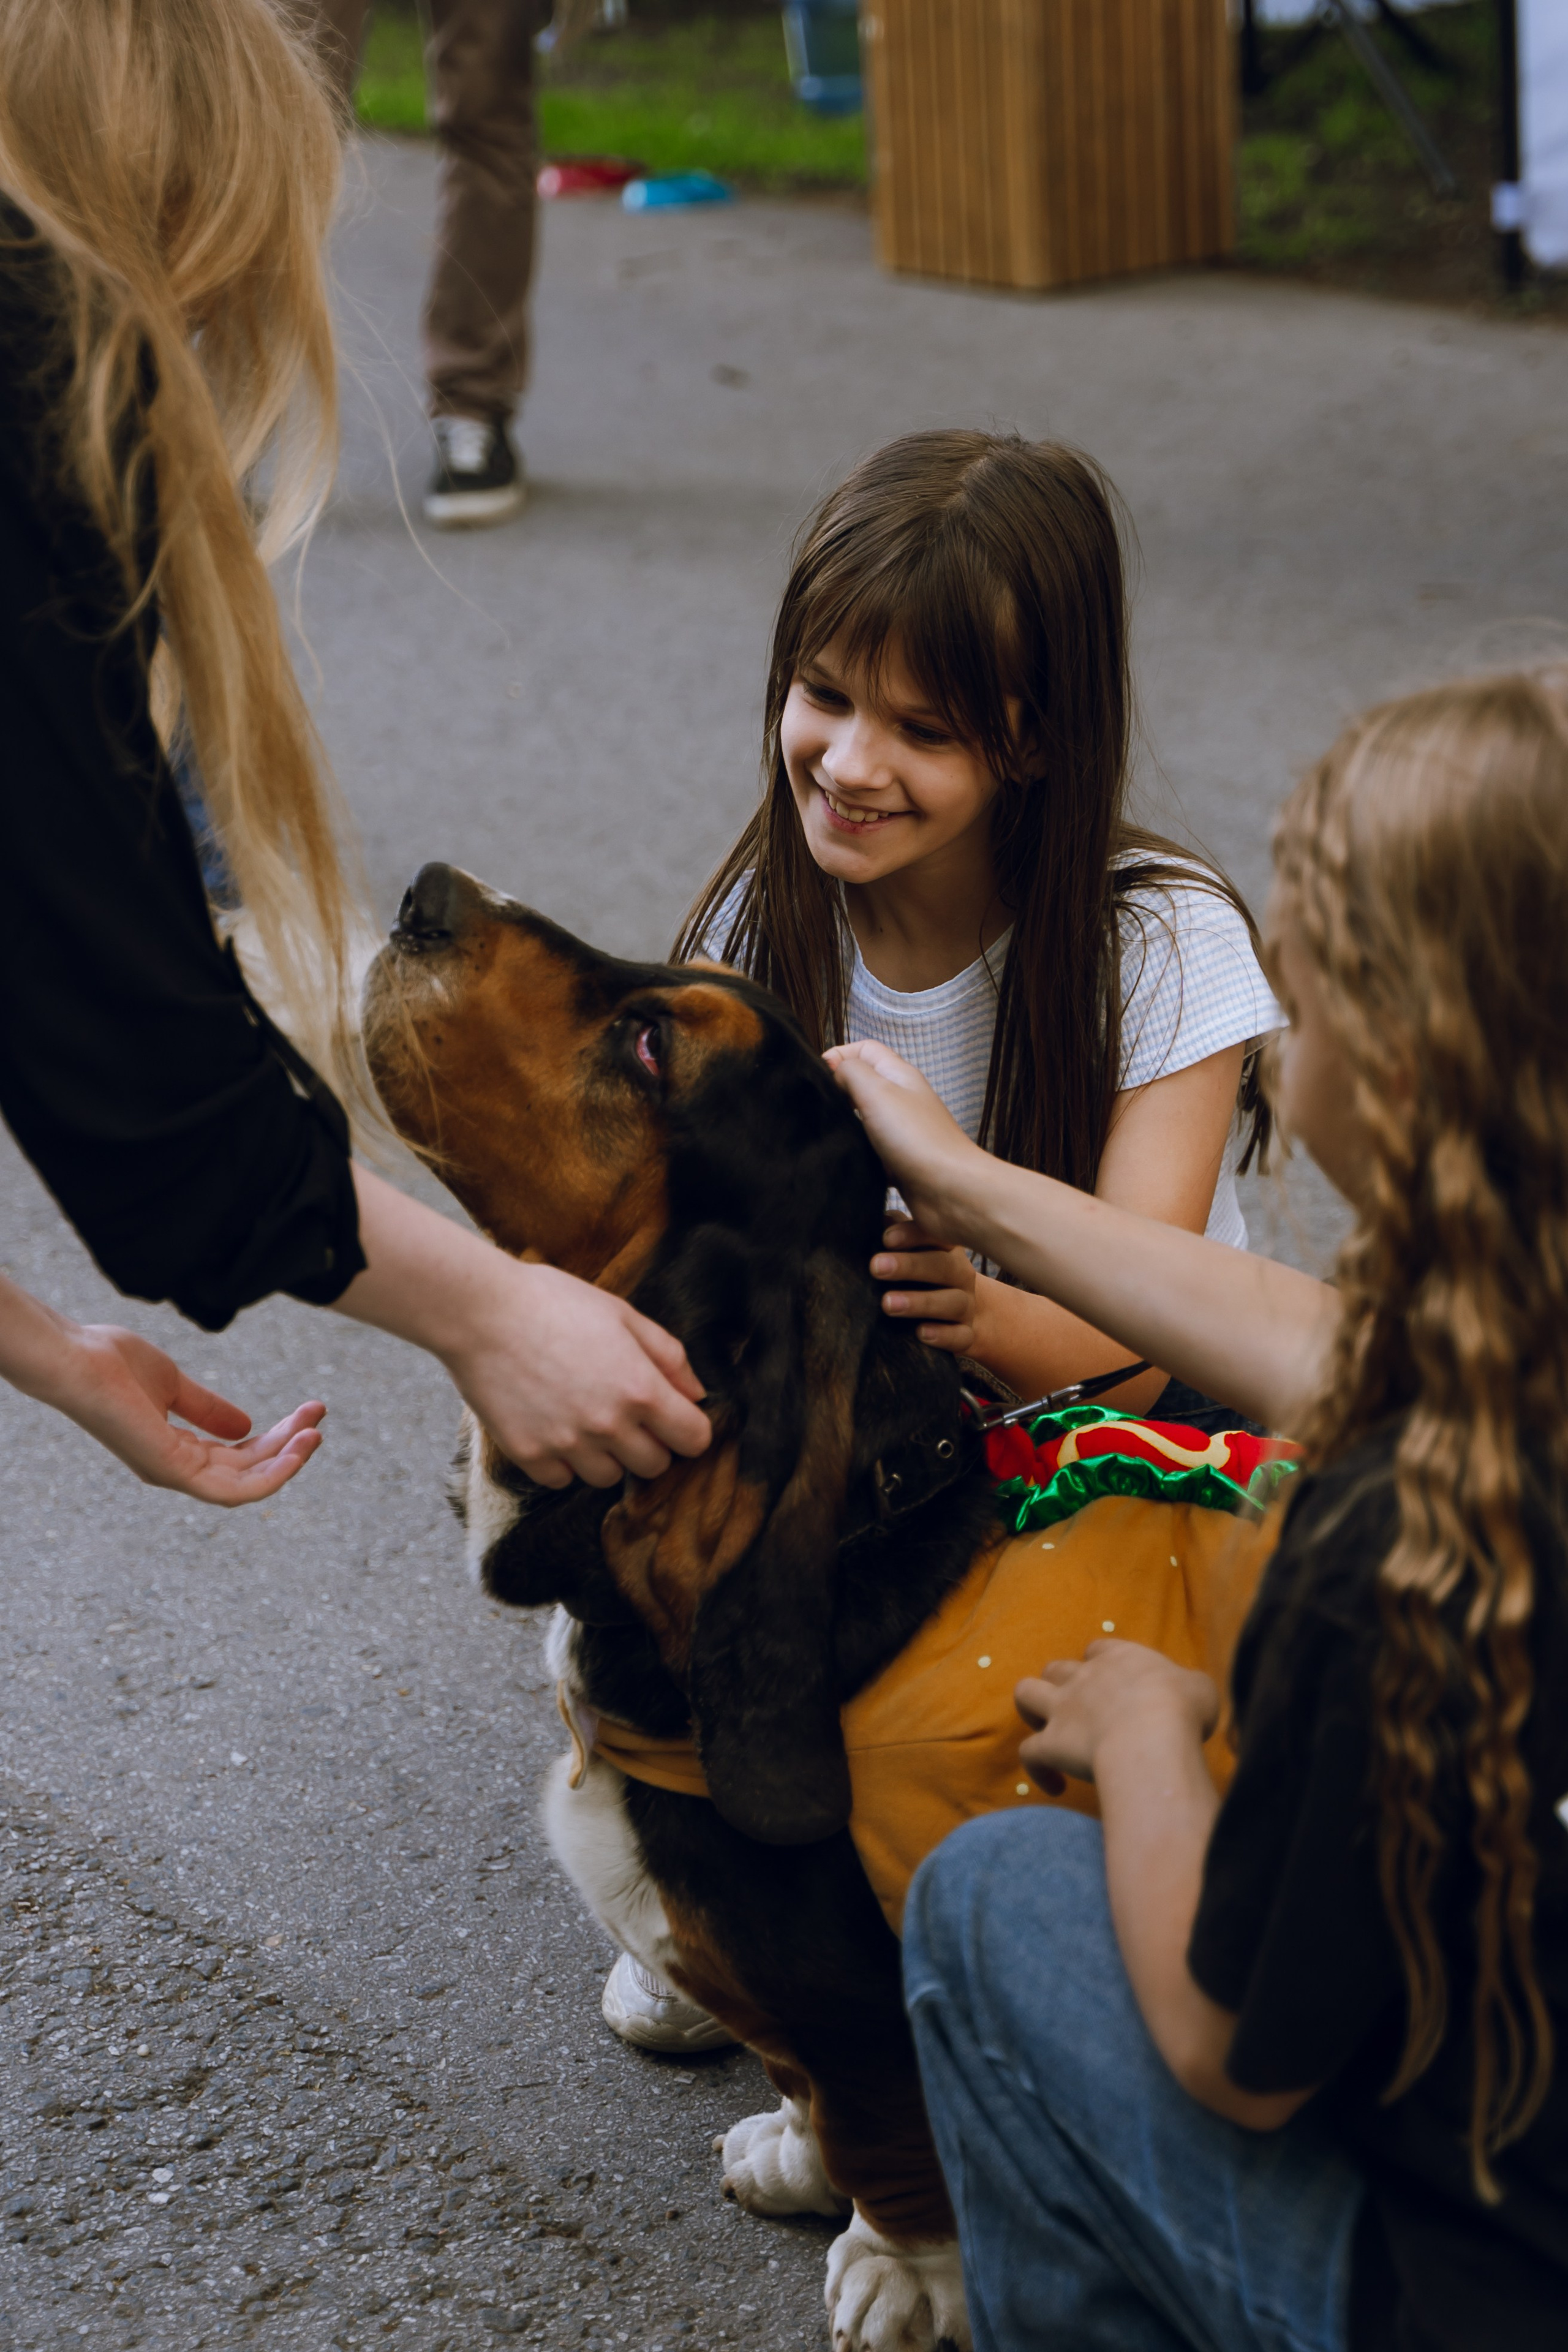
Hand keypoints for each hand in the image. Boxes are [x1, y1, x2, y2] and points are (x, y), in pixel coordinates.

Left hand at [39, 1323, 324, 1505]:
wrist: (77, 1359)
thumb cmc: (112, 1365)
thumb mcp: (174, 1385)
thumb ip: (208, 1408)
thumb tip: (247, 1425)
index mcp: (174, 1451)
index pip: (236, 1457)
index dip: (274, 1438)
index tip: (306, 1413)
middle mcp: (175, 1469)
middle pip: (247, 1469)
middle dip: (288, 1445)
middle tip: (318, 1414)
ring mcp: (172, 1473)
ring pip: (245, 1485)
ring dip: (287, 1463)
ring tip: (317, 1434)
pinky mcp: (171, 1470)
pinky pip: (232, 1490)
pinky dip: (270, 1474)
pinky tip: (296, 1447)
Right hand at [438, 1257, 710, 1490]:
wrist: (480, 1311)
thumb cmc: (554, 1302)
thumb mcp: (622, 1315)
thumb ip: (668, 1356)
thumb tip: (696, 1394)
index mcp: (640, 1388)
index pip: (694, 1439)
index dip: (689, 1428)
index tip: (674, 1416)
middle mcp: (609, 1425)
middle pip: (655, 1465)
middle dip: (649, 1442)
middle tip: (626, 1414)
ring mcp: (567, 1444)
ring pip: (609, 1477)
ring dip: (606, 1455)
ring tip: (586, 1418)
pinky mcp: (529, 1455)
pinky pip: (562, 1480)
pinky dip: (563, 1462)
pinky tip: (553, 1426)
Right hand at [825, 1040, 988, 1240]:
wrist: (951, 1191)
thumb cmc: (917, 1139)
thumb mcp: (877, 1091)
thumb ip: (851, 1073)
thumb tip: (834, 1068)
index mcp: (900, 1076)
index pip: (865, 1050)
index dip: (838, 1055)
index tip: (817, 1078)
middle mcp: (902, 1100)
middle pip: (863, 1085)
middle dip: (837, 1093)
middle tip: (816, 1109)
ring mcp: (902, 1133)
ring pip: (864, 1121)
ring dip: (846, 1128)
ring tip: (826, 1136)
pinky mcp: (900, 1163)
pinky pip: (871, 1153)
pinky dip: (858, 1156)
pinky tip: (845, 1163)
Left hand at [870, 1220, 978, 1352]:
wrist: (961, 1315)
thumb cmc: (924, 1276)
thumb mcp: (912, 1252)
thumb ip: (895, 1233)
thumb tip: (871, 1217)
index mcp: (946, 1248)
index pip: (935, 1235)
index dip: (912, 1234)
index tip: (886, 1238)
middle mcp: (960, 1274)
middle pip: (942, 1266)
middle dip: (909, 1266)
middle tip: (876, 1267)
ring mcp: (967, 1305)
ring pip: (952, 1302)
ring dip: (920, 1302)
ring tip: (887, 1304)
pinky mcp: (967, 1333)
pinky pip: (960, 1335)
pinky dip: (943, 1335)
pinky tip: (921, 1333)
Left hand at [1015, 1641, 1217, 1792]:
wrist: (1151, 1738)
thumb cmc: (1181, 1710)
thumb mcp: (1199, 1689)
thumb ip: (1189, 1686)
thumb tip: (1189, 1694)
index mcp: (1120, 1658)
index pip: (1099, 1649)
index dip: (1101, 1664)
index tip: (1113, 1684)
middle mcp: (1084, 1677)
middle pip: (1056, 1668)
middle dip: (1061, 1685)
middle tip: (1080, 1711)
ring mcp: (1062, 1708)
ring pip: (1025, 1693)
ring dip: (1031, 1710)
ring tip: (1046, 1730)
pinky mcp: (1050, 1742)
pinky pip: (1028, 1753)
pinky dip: (1037, 1769)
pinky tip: (1056, 1786)